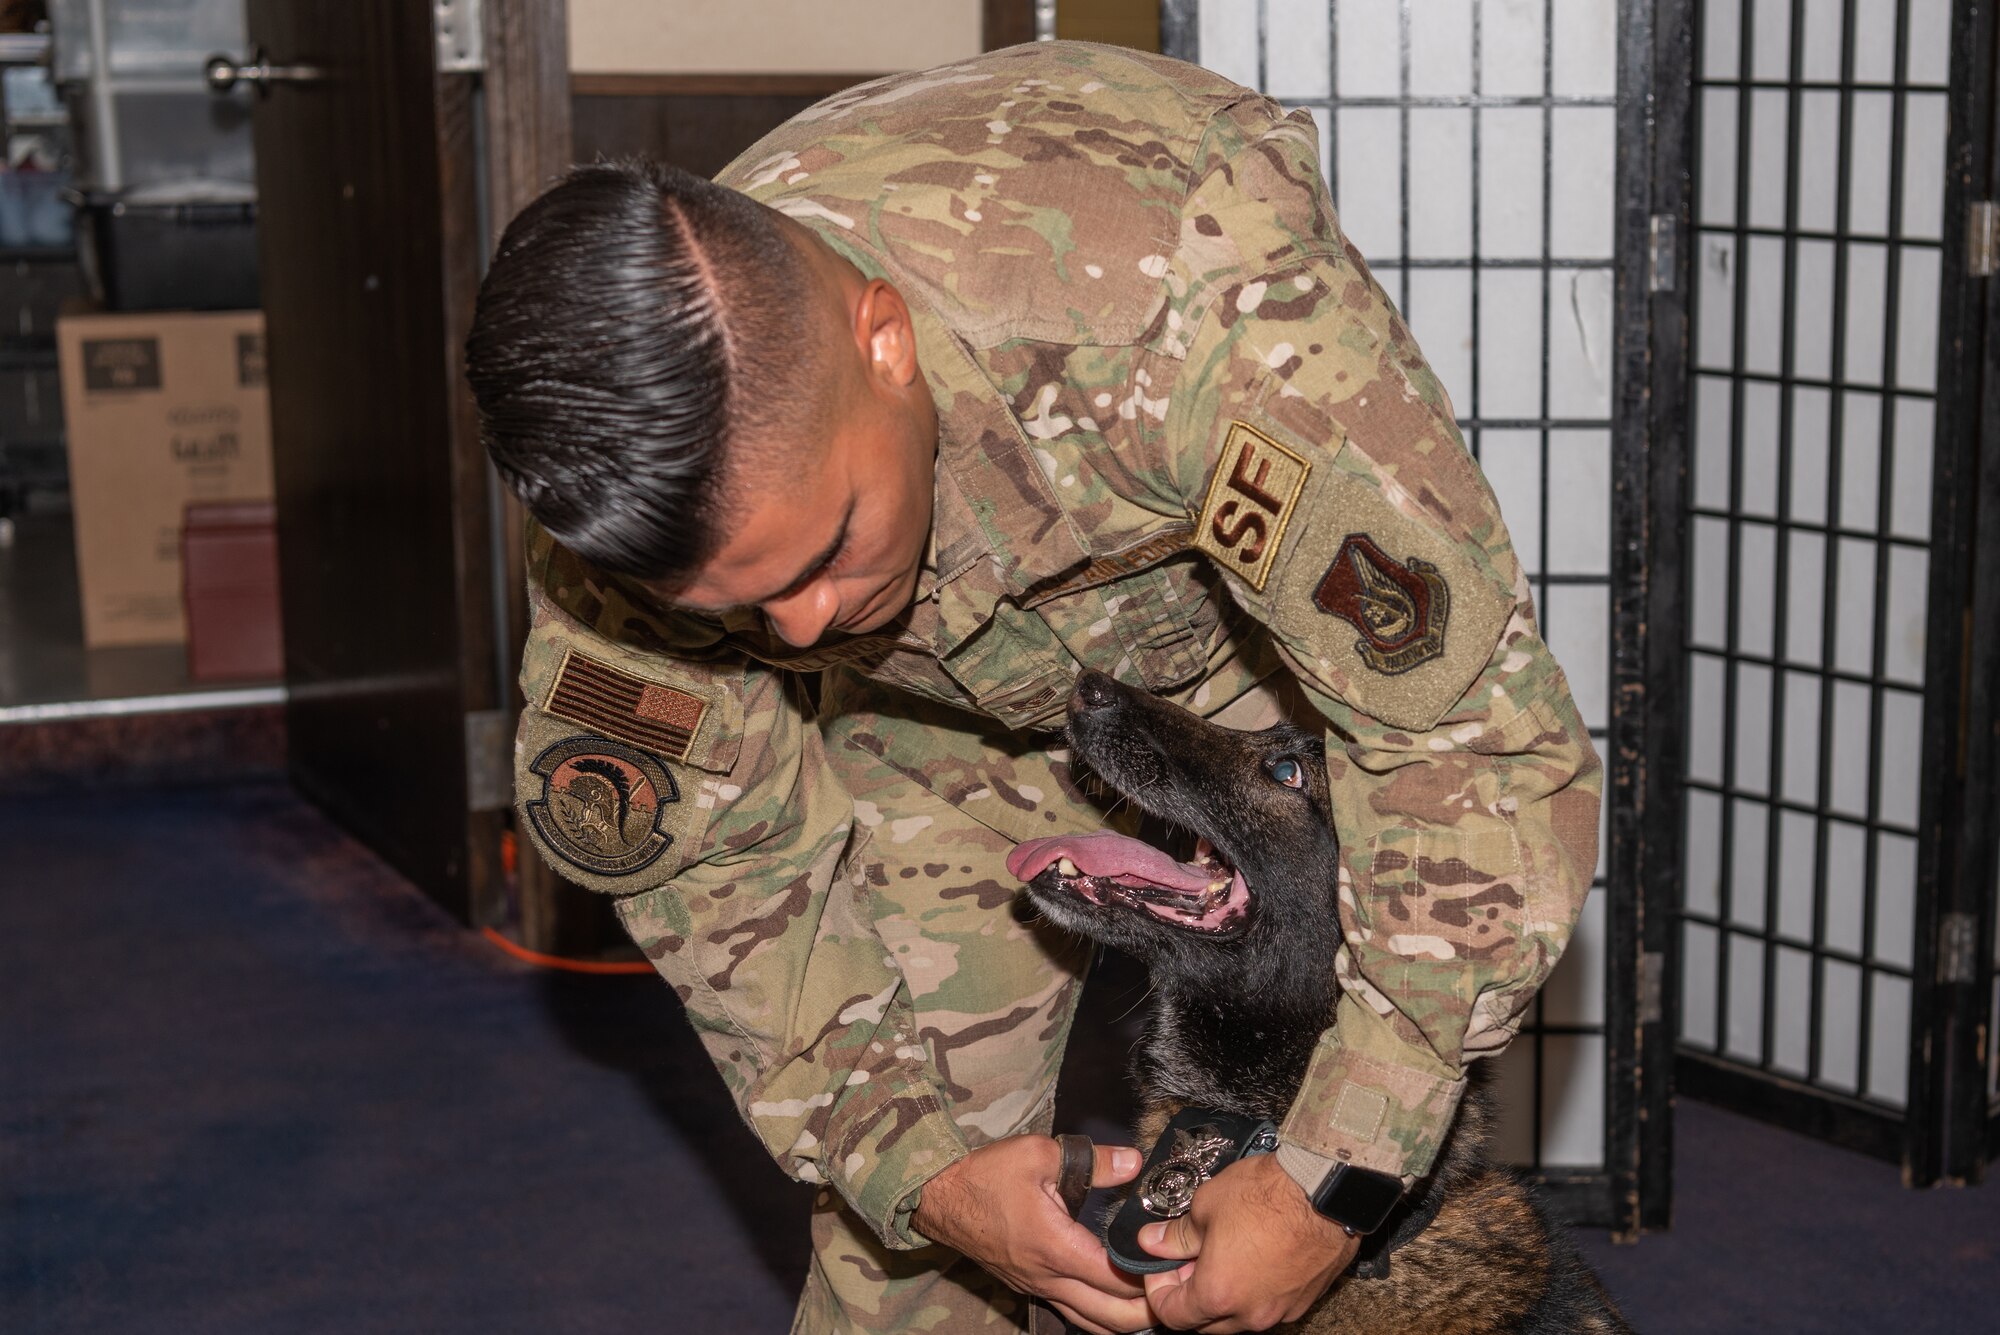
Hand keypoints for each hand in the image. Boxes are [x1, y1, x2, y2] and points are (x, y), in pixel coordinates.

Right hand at [913, 1134, 1152, 1334]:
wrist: (939, 1197)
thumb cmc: (985, 1176)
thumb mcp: (1039, 1155)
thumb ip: (1092, 1161)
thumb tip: (1133, 1162)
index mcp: (1055, 1248)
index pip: (1115, 1279)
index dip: (1149, 1277)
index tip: (1175, 1264)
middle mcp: (1048, 1278)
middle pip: (1110, 1316)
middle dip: (1146, 1310)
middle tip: (1176, 1289)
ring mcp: (1037, 1287)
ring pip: (1090, 1322)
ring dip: (1124, 1319)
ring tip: (1153, 1301)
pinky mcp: (1028, 1286)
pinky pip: (1072, 1311)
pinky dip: (1099, 1313)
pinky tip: (1116, 1301)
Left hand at [1136, 1152, 1359, 1332]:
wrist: (1325, 1188)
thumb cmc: (1266, 1194)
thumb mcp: (1206, 1206)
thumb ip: (1176, 1234)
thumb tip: (1152, 1243)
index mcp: (1218, 1294)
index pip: (1172, 1315)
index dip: (1159, 1291)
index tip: (1160, 1269)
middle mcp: (1250, 1313)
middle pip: (1206, 1323)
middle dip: (1190, 1296)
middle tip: (1187, 1261)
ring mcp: (1281, 1311)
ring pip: (1239, 1317)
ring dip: (1224, 1295)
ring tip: (1222, 1256)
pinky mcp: (1305, 1301)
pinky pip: (1269, 1306)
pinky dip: (1254, 1291)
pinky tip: (1254, 1258)